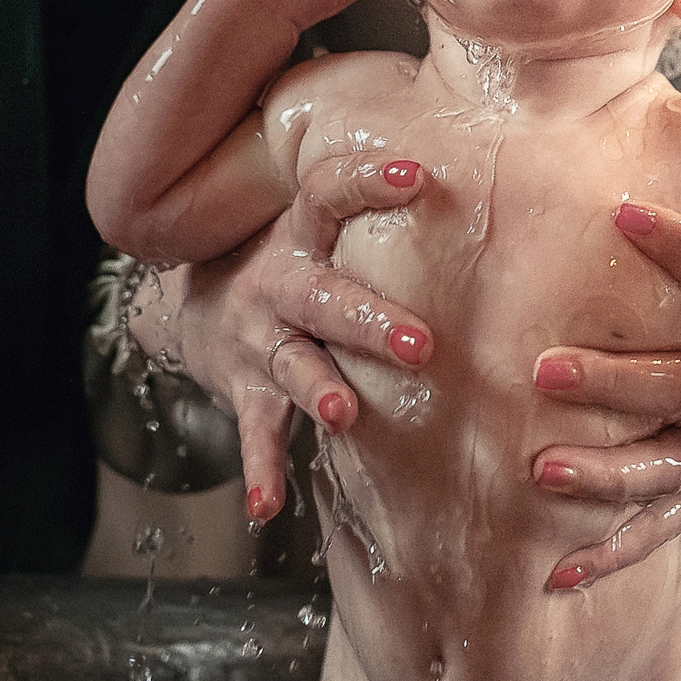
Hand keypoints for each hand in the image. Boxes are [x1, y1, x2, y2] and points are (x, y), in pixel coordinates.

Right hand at [166, 152, 433, 521]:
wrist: (193, 311)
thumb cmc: (293, 267)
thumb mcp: (318, 231)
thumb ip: (377, 215)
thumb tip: (487, 177)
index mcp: (302, 238)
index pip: (327, 194)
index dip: (367, 181)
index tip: (417, 175)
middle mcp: (280, 286)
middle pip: (324, 298)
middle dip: (370, 321)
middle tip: (420, 344)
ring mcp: (260, 341)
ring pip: (294, 365)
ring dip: (319, 391)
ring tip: (343, 413)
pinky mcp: (244, 390)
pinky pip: (255, 433)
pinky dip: (260, 471)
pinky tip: (265, 506)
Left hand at [528, 202, 680, 590]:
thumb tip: (637, 148)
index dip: (679, 246)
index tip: (621, 210)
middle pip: (672, 386)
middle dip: (608, 381)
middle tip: (540, 370)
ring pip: (657, 470)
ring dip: (599, 474)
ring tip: (539, 470)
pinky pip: (651, 532)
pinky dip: (604, 557)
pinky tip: (550, 574)